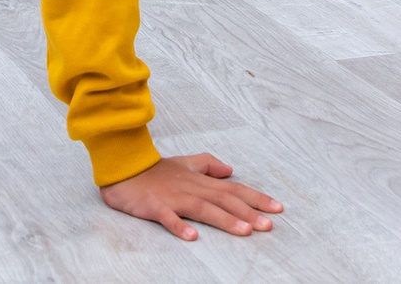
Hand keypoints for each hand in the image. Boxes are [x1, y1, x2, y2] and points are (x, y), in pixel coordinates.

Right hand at [100, 154, 282, 240]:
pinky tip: (192, 237)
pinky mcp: (153, 206)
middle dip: (248, 212)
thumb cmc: (154, 170)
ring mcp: (173, 197)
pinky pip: (167, 217)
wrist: (122, 166)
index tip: (277, 208)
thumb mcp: (184, 163)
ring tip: (244, 231)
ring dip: (224, 220)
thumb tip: (231, 170)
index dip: (255, 198)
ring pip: (203, 209)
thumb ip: (208, 164)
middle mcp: (191, 188)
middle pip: (224, 200)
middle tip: (269, 225)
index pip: (233, 189)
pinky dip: (180, 226)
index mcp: (200, 180)